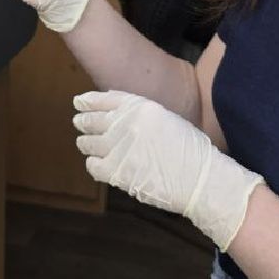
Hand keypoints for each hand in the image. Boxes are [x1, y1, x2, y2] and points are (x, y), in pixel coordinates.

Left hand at [74, 90, 263, 250]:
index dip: (89, 101)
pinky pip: (93, 165)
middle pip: (93, 120)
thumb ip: (142, 114)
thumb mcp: (166, 119)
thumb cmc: (191, 150)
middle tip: (79, 123)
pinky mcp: (116, 171)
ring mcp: (118, 146)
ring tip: (84, 143)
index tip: (79, 102)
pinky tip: (96, 163)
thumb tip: (119, 113)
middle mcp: (126, 123)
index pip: (105, 99)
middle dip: (84, 121)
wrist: (199, 179)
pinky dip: (93, 164)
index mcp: (140, 106)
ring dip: (85, 142)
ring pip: (88, 142)